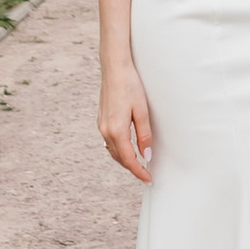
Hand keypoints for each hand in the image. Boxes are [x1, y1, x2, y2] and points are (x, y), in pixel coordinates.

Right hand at [98, 66, 156, 182]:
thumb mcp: (142, 111)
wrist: (114, 69)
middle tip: (146, 174)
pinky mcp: (101, 120)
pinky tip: (127, 148)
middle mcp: (105, 131)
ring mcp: (101, 126)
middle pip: (119, 158)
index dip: (139, 171)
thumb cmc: (130, 86)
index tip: (148, 179)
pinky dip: (118, 149)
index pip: (128, 160)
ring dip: (125, 159)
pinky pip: (109, 142)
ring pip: (113, 151)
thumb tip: (146, 155)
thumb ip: (144, 135)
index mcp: (117, 130)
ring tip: (138, 163)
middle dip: (132, 168)